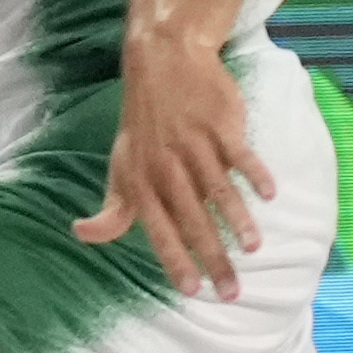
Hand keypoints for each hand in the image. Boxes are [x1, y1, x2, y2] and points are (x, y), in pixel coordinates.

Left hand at [75, 32, 272, 298]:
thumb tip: (83, 234)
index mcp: (142, 181)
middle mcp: (167, 167)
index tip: (192, 290)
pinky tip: (269, 195)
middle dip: (212, 257)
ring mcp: (195, 145)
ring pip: (219, 190)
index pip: (159, 229)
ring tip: (253, 248)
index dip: (174, 260)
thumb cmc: (142, 124)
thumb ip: (113, 207)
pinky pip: (240, 153)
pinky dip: (255, 173)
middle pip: (193, 219)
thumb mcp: (120, 164)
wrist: (163, 62)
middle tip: (231, 290)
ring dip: (237, 220)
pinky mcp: (220, 124)